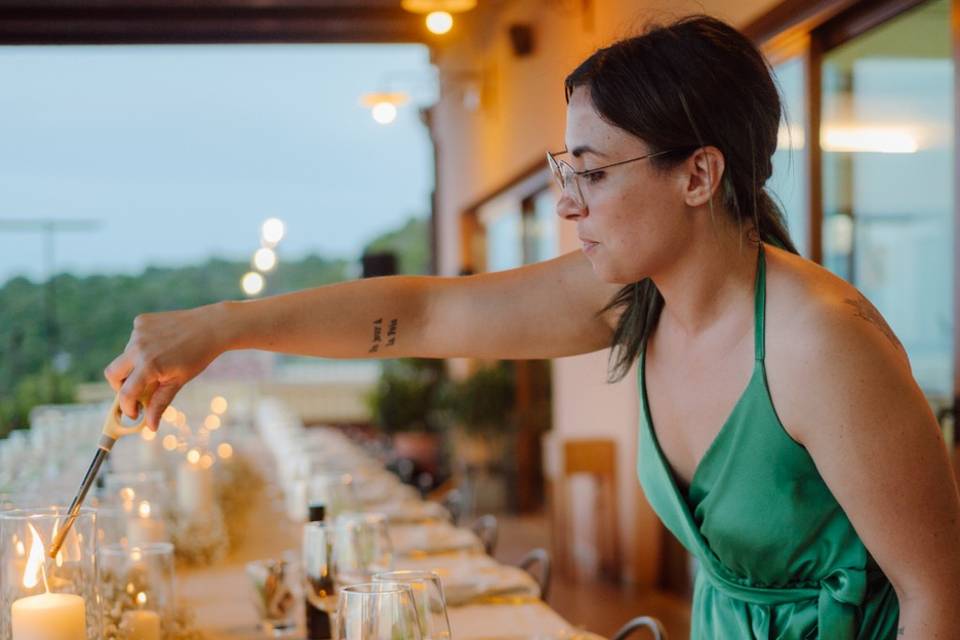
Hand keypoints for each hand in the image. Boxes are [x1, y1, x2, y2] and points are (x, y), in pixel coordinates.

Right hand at [105, 303, 228, 429]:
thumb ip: (160, 403)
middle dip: (119, 386)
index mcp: (149, 365)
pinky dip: (140, 348)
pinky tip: (161, 346)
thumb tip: (150, 426)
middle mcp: (138, 347)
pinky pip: (133, 340)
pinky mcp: (140, 321)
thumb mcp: (178, 382)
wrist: (210, 326)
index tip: (134, 413)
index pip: (125, 393)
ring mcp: (138, 332)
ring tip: (159, 362)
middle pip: (112, 374)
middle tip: (136, 391)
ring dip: (134, 365)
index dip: (127, 407)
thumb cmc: (197, 356)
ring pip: (124, 356)